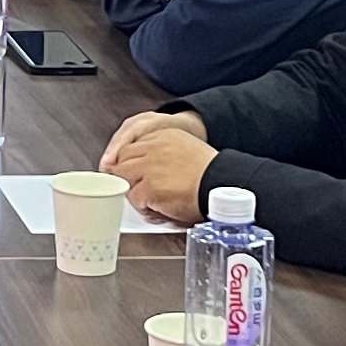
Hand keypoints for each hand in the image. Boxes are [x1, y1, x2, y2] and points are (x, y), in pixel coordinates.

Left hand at [102, 111, 216, 224]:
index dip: (133, 164)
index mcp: (164, 135)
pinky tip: (159, 210)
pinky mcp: (149, 186)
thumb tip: (147, 167)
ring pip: (124, 178)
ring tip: (151, 201)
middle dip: (128, 176)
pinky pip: (134, 198)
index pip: (132, 146)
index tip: (138, 176)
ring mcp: (149, 166)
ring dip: (135, 191)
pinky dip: (143, 207)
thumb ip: (164, 153)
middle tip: (141, 190)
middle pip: (123, 160)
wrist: (223, 185)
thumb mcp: (187, 149)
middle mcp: (154, 147)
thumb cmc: (211, 174)